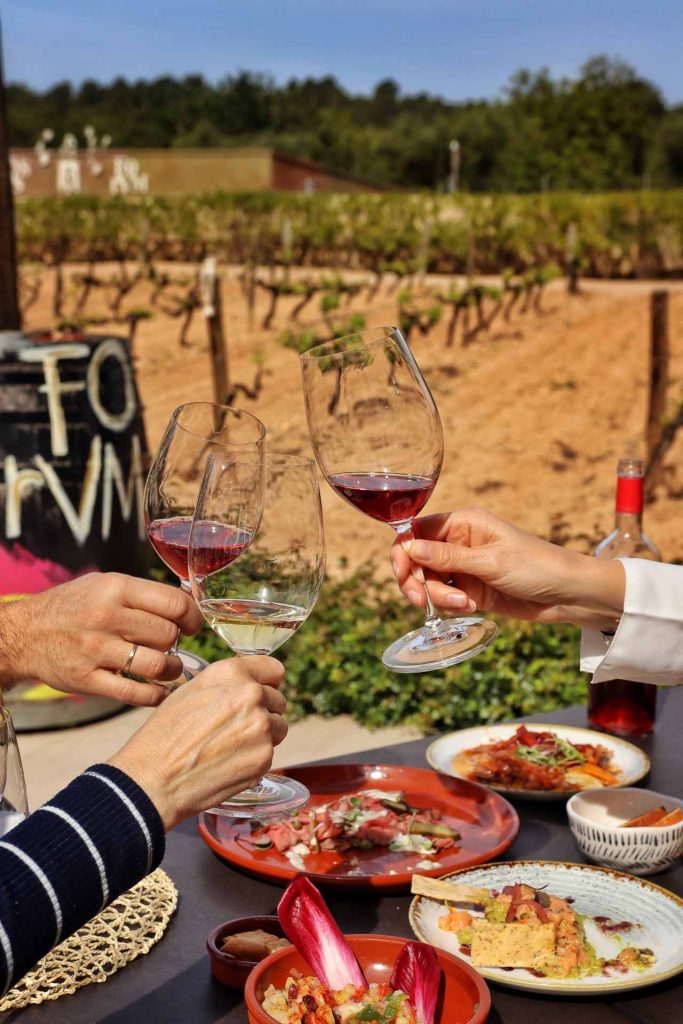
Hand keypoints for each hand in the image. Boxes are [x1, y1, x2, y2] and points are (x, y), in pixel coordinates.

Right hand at [0, 573, 202, 705]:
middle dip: (178, 642)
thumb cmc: (72, 607)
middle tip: (172, 645)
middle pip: (168, 635)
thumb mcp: (104, 584)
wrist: (23, 633)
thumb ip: (142, 594)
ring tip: (170, 668)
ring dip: (172, 670)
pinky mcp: (87, 679)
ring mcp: (96, 650)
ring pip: (157, 665)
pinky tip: (159, 691)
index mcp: (116, 588)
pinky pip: (134, 694)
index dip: (191, 617)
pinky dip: (155, 696)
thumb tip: (185, 604)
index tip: (192, 625)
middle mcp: (107, 617)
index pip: (173, 603)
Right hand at [109, 656, 287, 828]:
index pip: (273, 669)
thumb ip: (227, 683)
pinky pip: (270, 752)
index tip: (263, 690)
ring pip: (279, 726)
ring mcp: (261, 727)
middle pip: (278, 699)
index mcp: (232, 673)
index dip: (267, 681)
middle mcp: (252, 695)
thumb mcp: (190, 691)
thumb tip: (252, 684)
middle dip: (263, 710)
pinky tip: (228, 762)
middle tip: (236, 726)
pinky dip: (255, 758)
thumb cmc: (164, 735)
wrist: (153, 779)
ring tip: (231, 745)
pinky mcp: (264, 757)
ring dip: (264, 734)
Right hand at [390, 507, 624, 629]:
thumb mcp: (490, 562)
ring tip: (463, 604)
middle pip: (415, 560)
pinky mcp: (468, 589)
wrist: (567, 594)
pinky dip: (448, 605)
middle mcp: (458, 542)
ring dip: (437, 597)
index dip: (403, 552)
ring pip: (427, 581)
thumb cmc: (536, 566)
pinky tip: (470, 607)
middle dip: (416, 581)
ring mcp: (462, 567)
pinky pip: (442, 597)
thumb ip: (446, 557)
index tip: (403, 574)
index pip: (415, 530)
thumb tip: (407, 547)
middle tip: (421, 602)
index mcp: (463, 523)